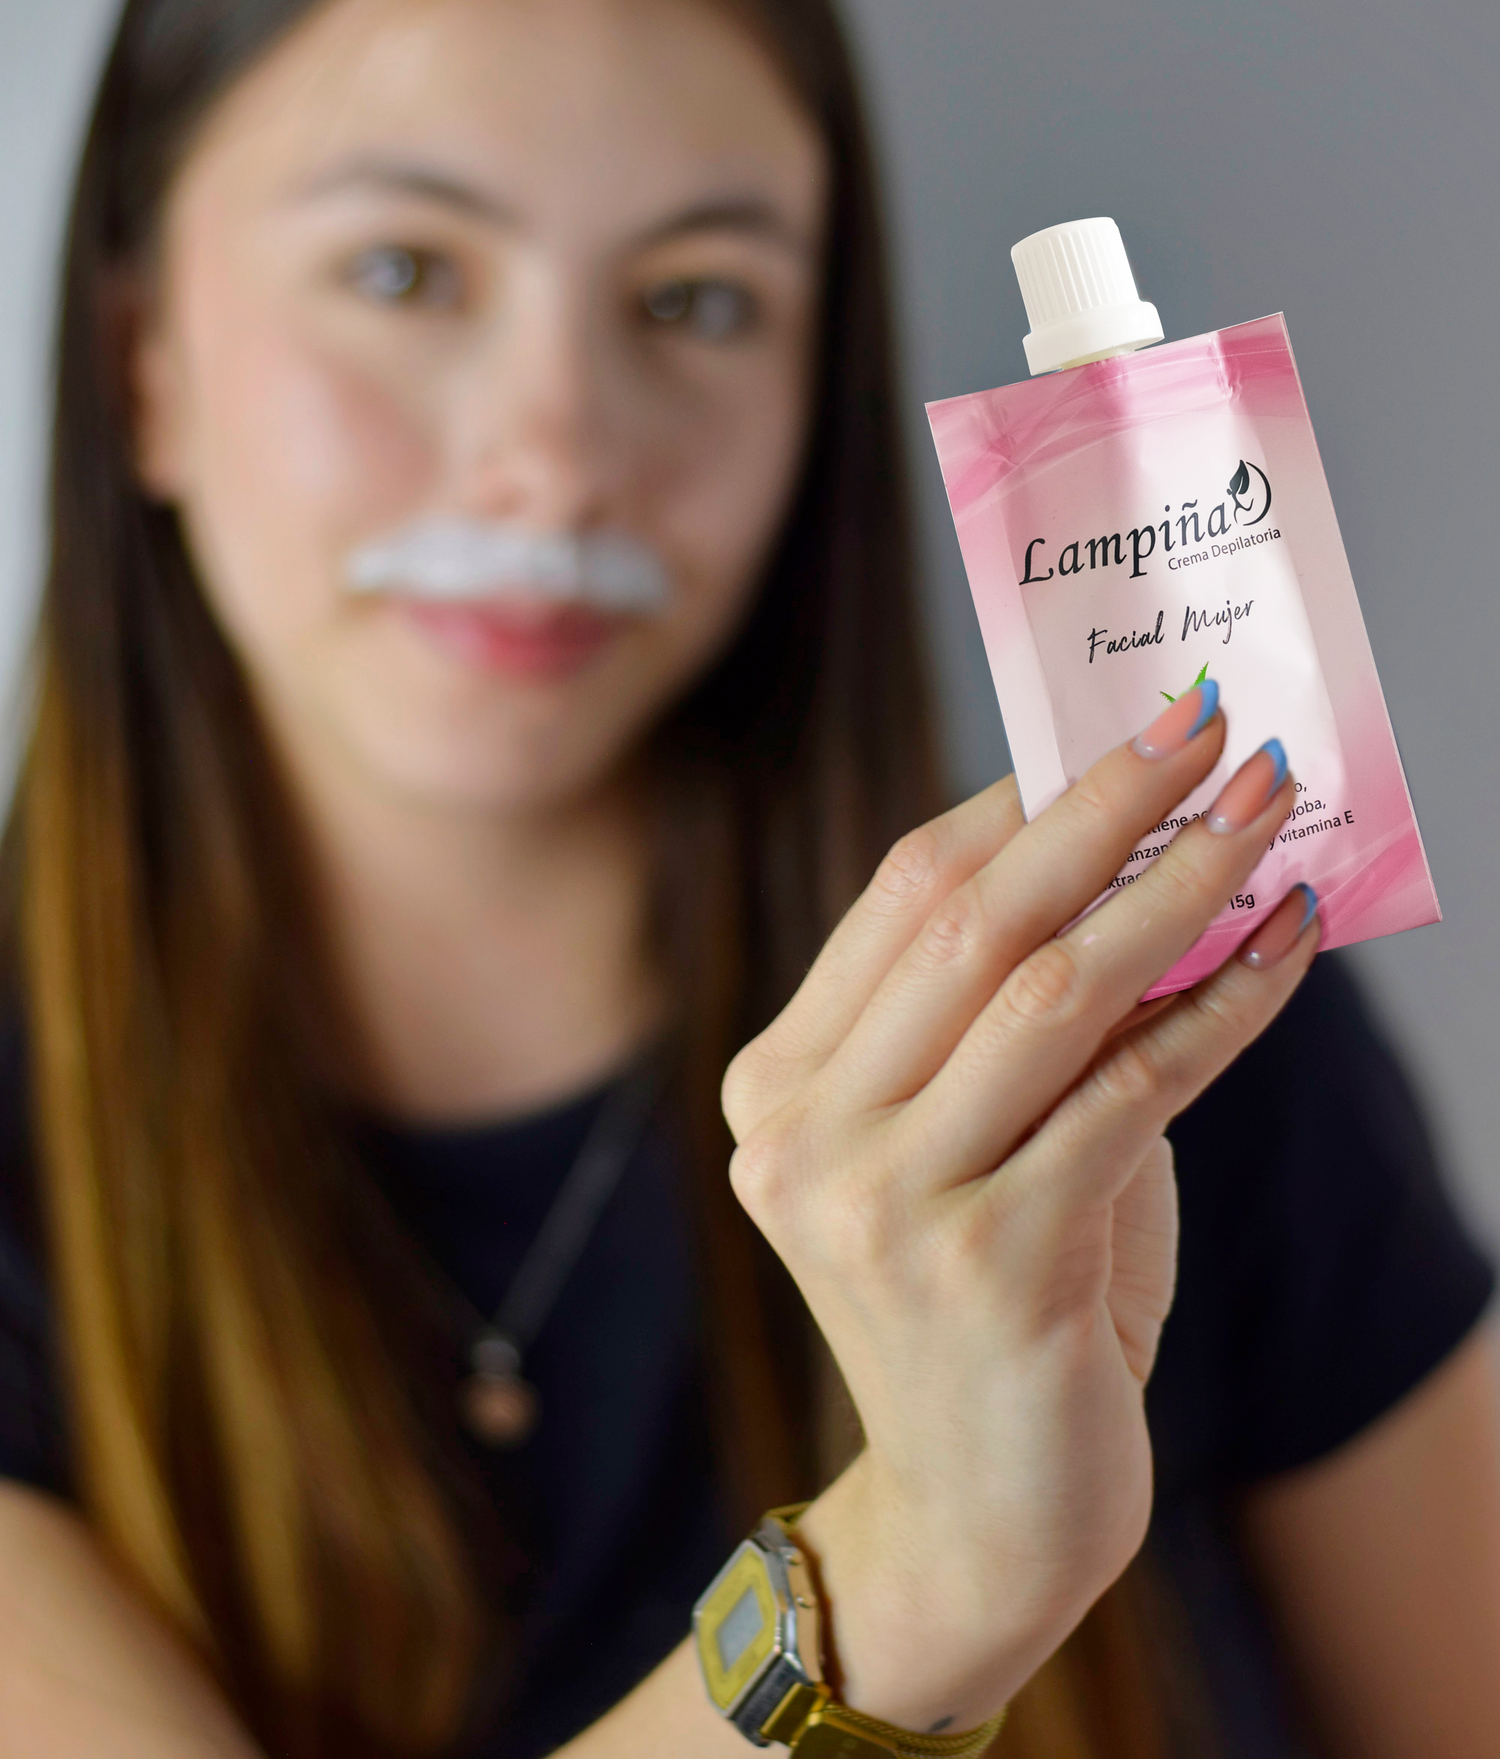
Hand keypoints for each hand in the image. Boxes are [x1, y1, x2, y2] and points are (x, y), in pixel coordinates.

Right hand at [721, 696, 1316, 1729]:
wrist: (983, 1515)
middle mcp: (805, 1136)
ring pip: (1055, 988)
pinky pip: (1134, 1091)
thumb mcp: (971, 1141)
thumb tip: (1152, 843)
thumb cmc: (997, 1297)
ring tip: (1269, 812)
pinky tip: (1288, 945)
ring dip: (1181, 882)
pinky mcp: (989, 1268)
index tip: (1119, 725)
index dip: (1020, 795)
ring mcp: (883, 1206)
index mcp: (777, 1084)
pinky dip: (1225, 1003)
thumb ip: (1017, 1014)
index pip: (903, 893)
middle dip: (1104, 802)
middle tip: (1210, 725)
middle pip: (972, 916)